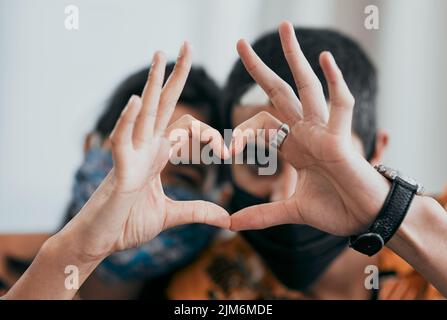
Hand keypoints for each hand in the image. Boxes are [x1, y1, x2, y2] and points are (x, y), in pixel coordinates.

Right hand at [62, 43, 229, 260]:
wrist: (101, 242)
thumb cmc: (127, 224)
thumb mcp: (171, 216)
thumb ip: (198, 211)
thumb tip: (226, 217)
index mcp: (158, 156)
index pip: (187, 129)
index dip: (210, 136)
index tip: (227, 153)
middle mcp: (145, 149)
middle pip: (163, 106)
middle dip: (175, 77)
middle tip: (185, 46)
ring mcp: (131, 157)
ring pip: (143, 114)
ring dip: (152, 85)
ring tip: (159, 55)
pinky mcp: (118, 171)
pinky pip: (121, 140)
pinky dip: (128, 120)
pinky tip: (138, 100)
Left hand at [230, 22, 389, 235]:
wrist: (365, 220)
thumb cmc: (337, 209)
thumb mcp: (291, 210)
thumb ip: (263, 214)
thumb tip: (231, 225)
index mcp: (292, 146)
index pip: (260, 124)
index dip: (240, 136)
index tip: (224, 151)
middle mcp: (304, 132)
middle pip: (278, 92)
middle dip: (259, 69)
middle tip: (239, 43)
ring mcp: (322, 131)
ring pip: (307, 86)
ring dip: (295, 57)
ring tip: (284, 27)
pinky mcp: (340, 138)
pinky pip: (340, 105)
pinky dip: (335, 82)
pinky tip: (325, 58)